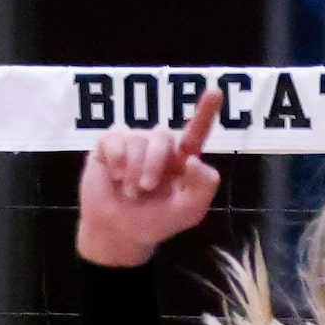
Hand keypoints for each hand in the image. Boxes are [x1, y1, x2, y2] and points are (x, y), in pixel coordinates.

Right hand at [76, 88, 222, 266]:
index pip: (196, 132)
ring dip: (132, 169)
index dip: (205, 111)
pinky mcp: (108, 146)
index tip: (215, 91)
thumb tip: (194, 159)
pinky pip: (113, 140)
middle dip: (153, 164)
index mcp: (183, 160)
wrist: (120, 232)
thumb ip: (203, 186)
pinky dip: (115, 161)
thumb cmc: (157, 221)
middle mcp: (159, 147)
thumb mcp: (189, 211)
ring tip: (129, 190)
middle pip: (162, 136)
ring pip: (137, 139)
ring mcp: (133, 143)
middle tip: (145, 188)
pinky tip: (113, 176)